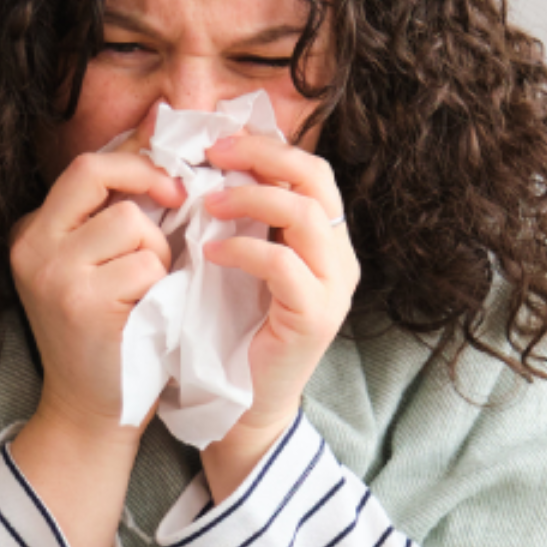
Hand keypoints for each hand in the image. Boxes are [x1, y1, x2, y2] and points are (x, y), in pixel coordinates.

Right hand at [7, 150, 184, 440]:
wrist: (91, 411)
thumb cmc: (110, 333)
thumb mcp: (97, 263)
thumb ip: (118, 205)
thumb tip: (157, 127)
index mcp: (33, 231)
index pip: (86, 166)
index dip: (137, 165)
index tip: (171, 187)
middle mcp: (33, 247)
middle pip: (99, 179)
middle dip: (148, 189)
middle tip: (175, 213)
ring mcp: (54, 275)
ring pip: (132, 224)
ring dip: (158, 253)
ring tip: (148, 289)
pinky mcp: (82, 304)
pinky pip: (146, 266)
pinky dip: (161, 287)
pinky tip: (147, 314)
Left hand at [197, 131, 358, 498]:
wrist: (243, 405)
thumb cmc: (234, 331)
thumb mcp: (240, 263)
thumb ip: (241, 219)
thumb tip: (207, 164)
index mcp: (326, 238)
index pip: (311, 169)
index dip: (267, 146)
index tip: (217, 141)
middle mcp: (339, 257)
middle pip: (316, 177)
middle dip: (262, 156)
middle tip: (212, 154)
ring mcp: (333, 287)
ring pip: (304, 213)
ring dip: (250, 199)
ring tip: (206, 204)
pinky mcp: (315, 316)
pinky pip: (283, 264)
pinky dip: (242, 250)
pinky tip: (209, 254)